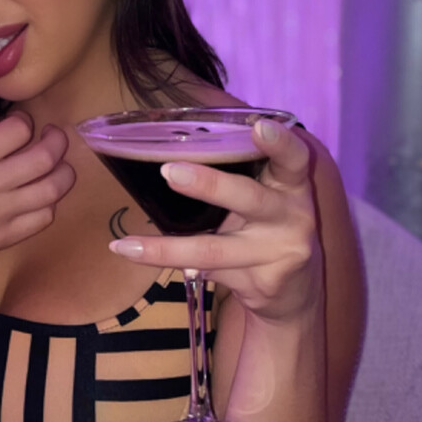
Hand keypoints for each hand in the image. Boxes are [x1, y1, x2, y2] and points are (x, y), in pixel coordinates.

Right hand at [0, 68, 74, 281]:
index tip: (18, 123)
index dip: (24, 120)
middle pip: (45, 158)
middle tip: (51, 136)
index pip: (19, 129)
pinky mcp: (4, 238)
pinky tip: (38, 192)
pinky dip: (50, 202)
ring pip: (52, 189)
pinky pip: (44, 218)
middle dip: (56, 140)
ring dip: (63, 171)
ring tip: (55, 163)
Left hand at [108, 120, 321, 322]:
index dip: (279, 142)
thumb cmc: (267, 229)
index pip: (293, 158)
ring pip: (214, 249)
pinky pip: (209, 272)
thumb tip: (168, 160)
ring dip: (166, 248)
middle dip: (208, 185)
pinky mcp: (263, 284)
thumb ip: (238, 177)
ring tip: (127, 245)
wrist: (292, 295)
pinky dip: (175, 264)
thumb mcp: (266, 198)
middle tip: (169, 172)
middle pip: (248, 198)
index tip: (258, 126)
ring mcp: (279, 254)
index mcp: (291, 184)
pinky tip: (143, 259)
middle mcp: (292, 216)